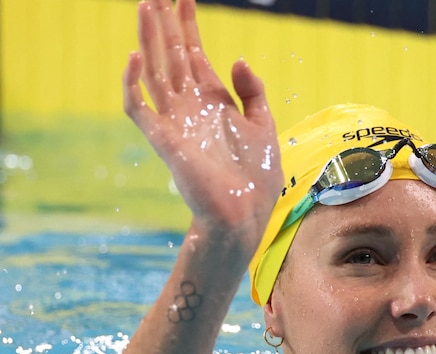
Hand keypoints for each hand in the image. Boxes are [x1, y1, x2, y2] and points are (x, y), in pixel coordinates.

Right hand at [123, 0, 281, 249]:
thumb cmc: (257, 176)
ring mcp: (174, 122)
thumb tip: (236, 59)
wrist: (246, 212)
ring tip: (146, 7)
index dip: (189, 28)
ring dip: (149, 40)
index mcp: (214, 102)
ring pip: (154, 72)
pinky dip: (132, 83)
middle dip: (165, 25)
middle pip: (171, 56)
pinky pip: (139, 108)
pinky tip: (136, 56)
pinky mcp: (164, 140)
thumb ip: (253, 92)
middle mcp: (190, 107)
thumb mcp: (264, 126)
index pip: (195, 55)